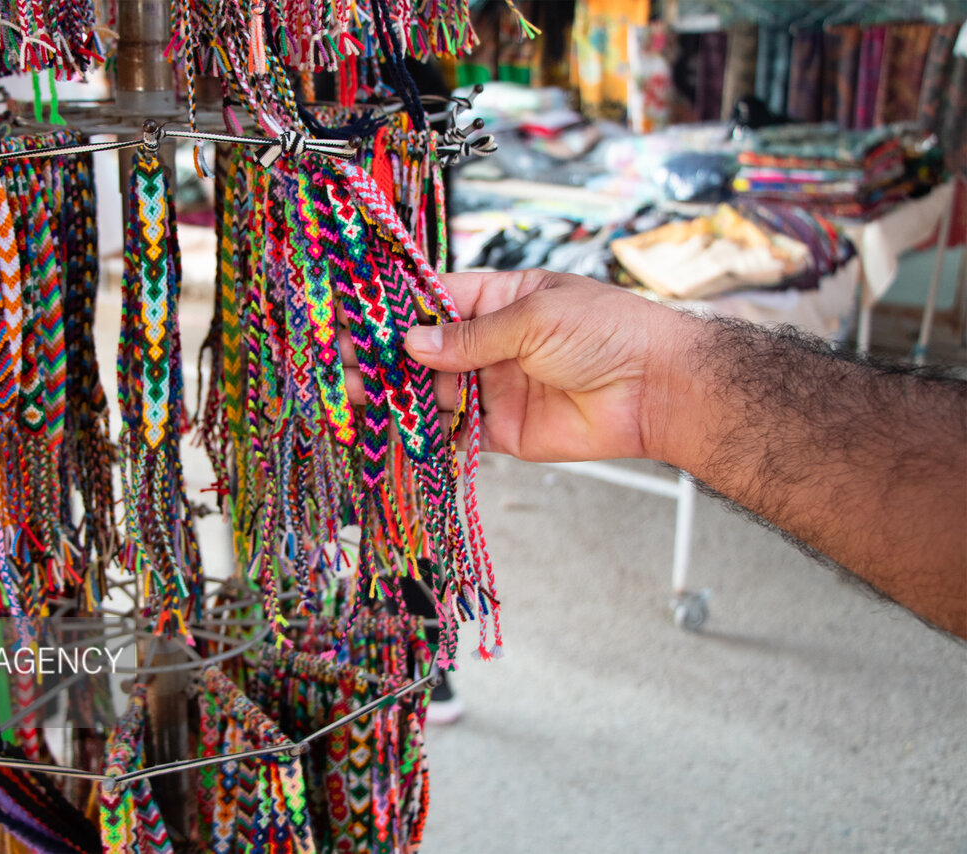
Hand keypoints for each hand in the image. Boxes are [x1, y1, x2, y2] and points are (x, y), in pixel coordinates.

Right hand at [344, 269, 688, 462]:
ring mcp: (492, 387)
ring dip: (395, 397)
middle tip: (338, 366)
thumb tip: (413, 344)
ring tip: (354, 400)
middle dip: (382, 358)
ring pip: (431, 393)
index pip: (432, 303)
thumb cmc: (608, 332)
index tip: (351, 318)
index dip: (392, 312)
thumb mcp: (535, 318)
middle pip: (423, 352)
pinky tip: (395, 433)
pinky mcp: (501, 430)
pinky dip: (426, 435)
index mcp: (497, 300)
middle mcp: (489, 343)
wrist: (659, 389)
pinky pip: (454, 433)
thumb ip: (471, 337)